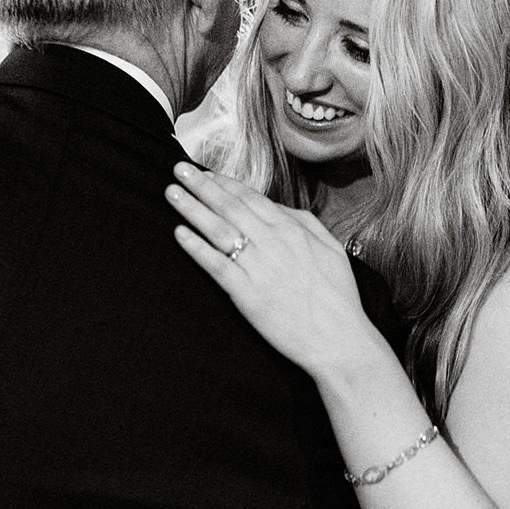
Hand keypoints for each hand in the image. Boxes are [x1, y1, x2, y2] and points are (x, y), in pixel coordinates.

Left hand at [166, 163, 377, 377]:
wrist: (338, 338)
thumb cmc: (338, 296)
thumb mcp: (330, 248)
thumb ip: (304, 222)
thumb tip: (278, 207)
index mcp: (292, 230)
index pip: (251, 198)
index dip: (224, 183)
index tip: (205, 173)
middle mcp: (273, 243)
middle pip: (229, 207)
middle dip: (201, 185)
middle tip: (178, 170)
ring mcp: (258, 267)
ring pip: (218, 230)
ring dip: (192, 209)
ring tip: (171, 194)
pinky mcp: (246, 293)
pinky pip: (216, 265)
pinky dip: (196, 247)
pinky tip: (179, 234)